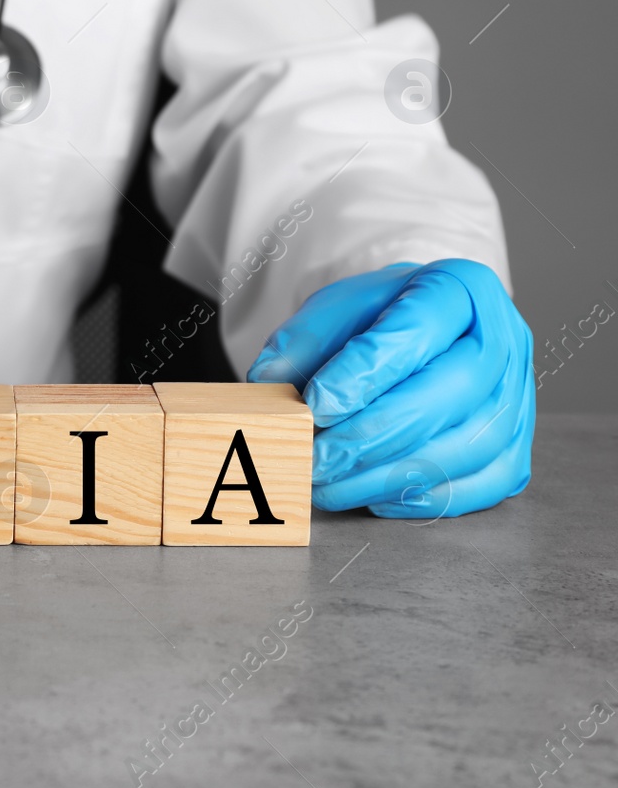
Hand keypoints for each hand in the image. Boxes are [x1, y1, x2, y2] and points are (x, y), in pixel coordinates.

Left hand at [248, 259, 532, 518]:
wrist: (418, 332)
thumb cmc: (374, 321)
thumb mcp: (328, 314)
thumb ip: (298, 345)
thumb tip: (268, 385)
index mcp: (460, 288)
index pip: (419, 329)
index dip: (367, 372)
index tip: (317, 405)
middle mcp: (505, 339)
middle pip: (454, 390)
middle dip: (377, 434)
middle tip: (317, 460)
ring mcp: (519, 395)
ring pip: (472, 444)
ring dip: (394, 475)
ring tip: (331, 487)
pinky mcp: (517, 444)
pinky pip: (488, 483)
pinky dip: (430, 498)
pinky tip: (375, 499)